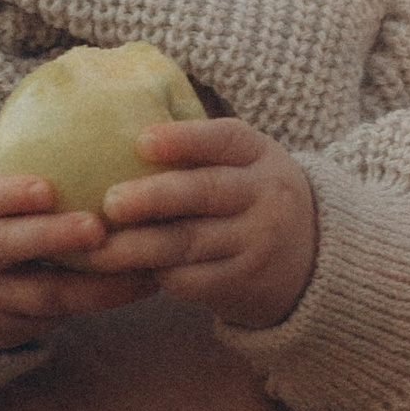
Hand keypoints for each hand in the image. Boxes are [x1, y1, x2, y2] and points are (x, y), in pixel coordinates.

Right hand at [0, 167, 157, 351]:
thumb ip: (25, 153)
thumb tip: (91, 73)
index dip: (8, 194)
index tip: (45, 188)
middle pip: (3, 246)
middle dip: (49, 237)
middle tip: (96, 228)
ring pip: (41, 294)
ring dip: (94, 281)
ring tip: (141, 264)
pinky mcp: (14, 326)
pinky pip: (64, 316)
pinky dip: (105, 298)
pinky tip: (147, 283)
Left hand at [100, 120, 318, 328]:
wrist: (311, 259)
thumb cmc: (249, 198)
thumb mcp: (244, 164)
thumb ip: (197, 150)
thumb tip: (114, 128)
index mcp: (259, 154)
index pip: (224, 140)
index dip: (183, 140)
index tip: (141, 142)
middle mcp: (265, 195)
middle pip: (205, 193)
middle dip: (153, 197)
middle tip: (109, 202)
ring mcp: (258, 241)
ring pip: (190, 242)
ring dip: (139, 247)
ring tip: (98, 250)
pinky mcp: (245, 282)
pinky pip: (193, 280)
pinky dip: (157, 275)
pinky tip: (128, 271)